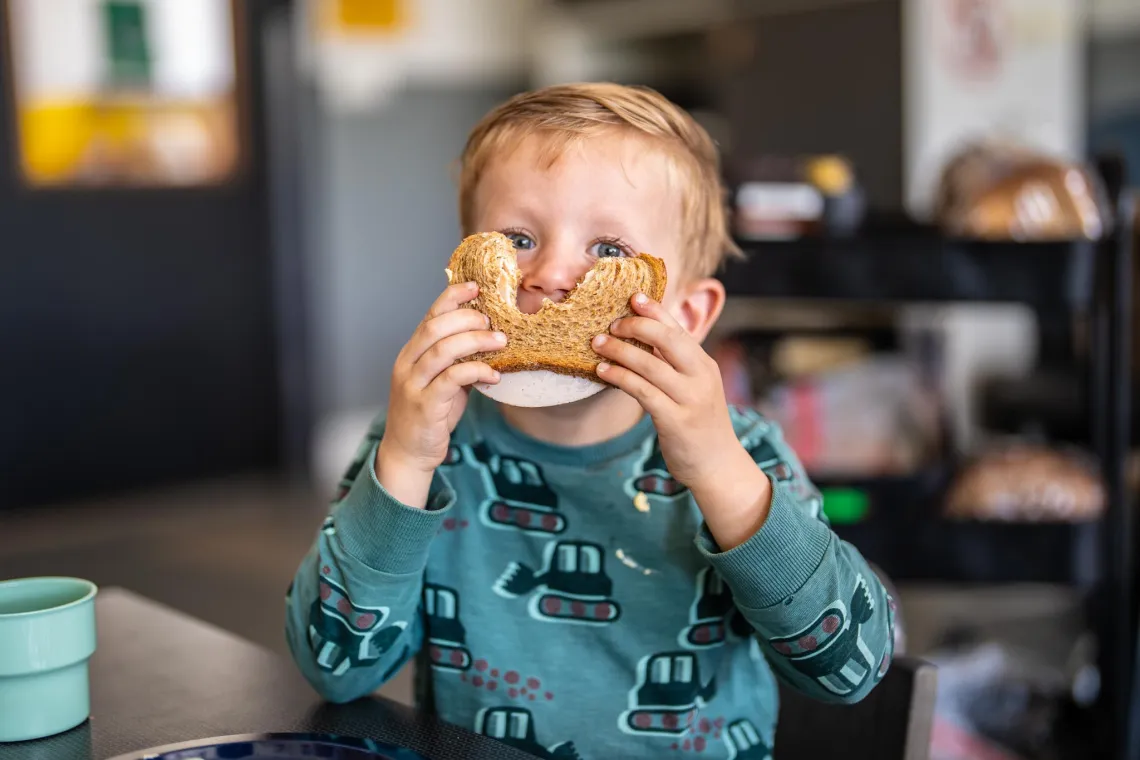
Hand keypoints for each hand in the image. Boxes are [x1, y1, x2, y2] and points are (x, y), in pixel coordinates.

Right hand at [378, 282, 505, 506]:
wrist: (408, 453)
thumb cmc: (429, 416)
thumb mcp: (443, 382)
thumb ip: (459, 360)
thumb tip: (489, 338)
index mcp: (411, 353)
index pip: (429, 316)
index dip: (452, 297)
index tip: (476, 287)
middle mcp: (408, 364)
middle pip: (435, 328)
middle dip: (467, 318)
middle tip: (492, 321)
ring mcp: (413, 384)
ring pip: (443, 350)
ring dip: (476, 341)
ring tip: (500, 342)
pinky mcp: (425, 405)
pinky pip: (452, 379)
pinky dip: (476, 371)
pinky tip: (494, 375)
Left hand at [593, 293, 770, 547]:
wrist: (718, 466)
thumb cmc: (699, 425)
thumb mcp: (694, 388)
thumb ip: (674, 365)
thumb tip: (639, 339)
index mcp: (704, 364)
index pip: (678, 329)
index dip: (655, 310)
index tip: (632, 296)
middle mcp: (701, 376)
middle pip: (668, 339)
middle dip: (637, 325)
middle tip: (611, 324)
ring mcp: (690, 398)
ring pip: (650, 364)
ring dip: (620, 351)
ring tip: (597, 344)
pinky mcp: (676, 420)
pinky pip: (642, 391)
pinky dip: (620, 377)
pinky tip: (603, 372)